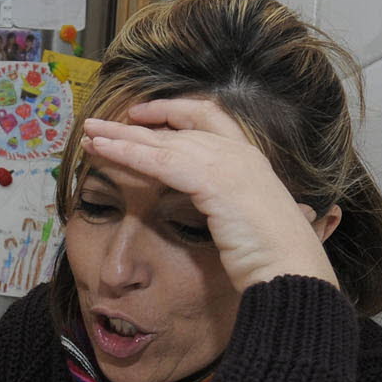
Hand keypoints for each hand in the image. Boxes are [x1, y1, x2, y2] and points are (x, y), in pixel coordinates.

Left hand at [81, 99, 339, 293]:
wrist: (291, 270)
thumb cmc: (273, 256)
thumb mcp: (248, 220)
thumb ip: (232, 206)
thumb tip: (221, 212)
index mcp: (250, 158)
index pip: (207, 118)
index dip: (173, 111)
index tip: (143, 113)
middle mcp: (239, 153)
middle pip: (175, 129)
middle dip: (133, 126)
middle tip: (98, 124)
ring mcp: (228, 163)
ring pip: (162, 143)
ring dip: (121, 138)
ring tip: (89, 135)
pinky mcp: (213, 180)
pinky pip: (159, 162)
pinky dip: (128, 154)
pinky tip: (103, 152)